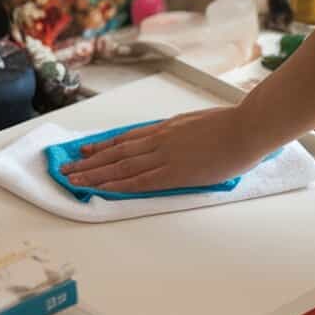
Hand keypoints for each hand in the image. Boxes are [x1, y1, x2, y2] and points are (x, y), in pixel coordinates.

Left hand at [64, 108, 261, 193]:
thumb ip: (184, 134)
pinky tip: (102, 190)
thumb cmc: (232, 126)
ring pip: (120, 165)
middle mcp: (159, 139)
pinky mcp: (174, 172)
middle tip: (68, 168)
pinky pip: (139, 180)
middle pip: (116, 151)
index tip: (86, 150)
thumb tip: (179, 143)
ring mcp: (165, 155)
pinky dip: (117, 185)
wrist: (246, 128)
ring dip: (95, 173)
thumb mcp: (200, 124)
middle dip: (90, 161)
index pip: (127, 138)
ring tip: (74, 180)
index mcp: (166, 127)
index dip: (104, 145)